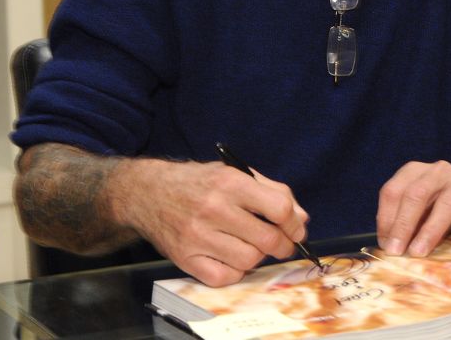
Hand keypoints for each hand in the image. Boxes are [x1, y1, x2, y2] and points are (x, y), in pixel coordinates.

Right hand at [111, 158, 309, 286]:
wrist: (148, 193)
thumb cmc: (198, 183)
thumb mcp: (235, 174)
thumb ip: (272, 191)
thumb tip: (301, 219)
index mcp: (230, 182)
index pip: (279, 208)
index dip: (294, 223)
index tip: (295, 229)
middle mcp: (214, 208)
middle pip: (267, 239)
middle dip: (282, 245)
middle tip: (281, 244)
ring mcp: (197, 236)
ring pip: (249, 260)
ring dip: (257, 257)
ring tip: (250, 246)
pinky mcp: (185, 258)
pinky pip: (225, 277)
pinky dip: (234, 271)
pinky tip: (230, 257)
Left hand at [375, 160, 450, 257]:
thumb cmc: (439, 206)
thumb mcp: (418, 207)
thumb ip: (403, 220)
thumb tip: (387, 245)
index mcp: (416, 171)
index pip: (394, 191)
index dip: (386, 219)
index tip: (385, 245)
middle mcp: (439, 172)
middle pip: (416, 194)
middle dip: (404, 225)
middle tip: (396, 251)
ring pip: (446, 204)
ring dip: (430, 231)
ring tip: (420, 253)